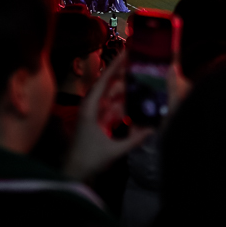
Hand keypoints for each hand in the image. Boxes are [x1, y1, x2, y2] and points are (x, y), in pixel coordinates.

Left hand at [64, 51, 152, 181]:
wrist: (73, 174)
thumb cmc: (88, 160)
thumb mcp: (113, 150)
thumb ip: (134, 140)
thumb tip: (153, 129)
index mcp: (90, 109)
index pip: (104, 81)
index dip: (115, 66)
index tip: (127, 52)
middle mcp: (90, 108)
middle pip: (108, 85)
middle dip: (122, 75)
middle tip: (139, 63)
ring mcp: (92, 115)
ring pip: (110, 97)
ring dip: (124, 91)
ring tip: (140, 81)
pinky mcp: (95, 123)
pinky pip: (110, 108)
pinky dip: (121, 105)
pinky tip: (133, 103)